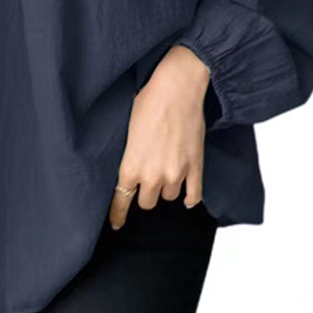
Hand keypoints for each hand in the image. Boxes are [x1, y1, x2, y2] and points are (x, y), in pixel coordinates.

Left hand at [108, 44, 208, 229]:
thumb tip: (130, 166)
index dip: (118, 215)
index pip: (121, 201)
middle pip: (147, 202)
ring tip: (166, 171)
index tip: (116, 223)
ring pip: (169, 197)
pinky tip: (187, 196)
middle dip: (145, 192)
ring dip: (166, 188)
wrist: (176, 89)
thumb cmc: (148, 103)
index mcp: (131, 166)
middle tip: (147, 179)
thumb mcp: (127, 130)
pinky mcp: (195, 168)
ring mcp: (176, 174)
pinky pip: (193, 195)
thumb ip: (129, 156)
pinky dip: (190, 198)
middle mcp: (152, 176)